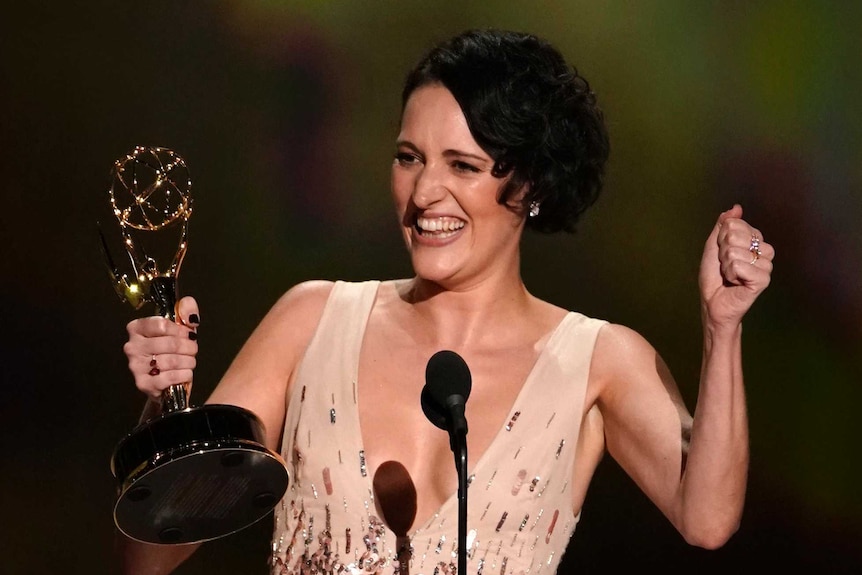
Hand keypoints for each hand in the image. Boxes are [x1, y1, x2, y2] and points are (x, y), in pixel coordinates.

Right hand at [123, 296, 199, 398]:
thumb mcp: (180, 328)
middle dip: (188, 347)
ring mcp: (136, 366)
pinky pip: (171, 377)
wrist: (166, 381)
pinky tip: (185, 373)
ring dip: (188, 361)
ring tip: (189, 361)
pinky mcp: (144, 383)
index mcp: (137, 328)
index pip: (161, 325)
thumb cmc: (172, 352)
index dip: (180, 330)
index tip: (188, 334)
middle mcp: (132, 346)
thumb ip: (186, 312)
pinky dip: (184, 375)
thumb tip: (189, 310)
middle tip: (192, 350)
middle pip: (169, 344)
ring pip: (172, 361)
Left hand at [699, 204, 773, 328]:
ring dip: (726, 265)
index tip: (722, 254)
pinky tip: (736, 283)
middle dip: (722, 252)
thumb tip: (736, 208)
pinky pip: (739, 266)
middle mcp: (764, 251)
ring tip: (730, 275)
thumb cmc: (714, 277)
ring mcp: (766, 266)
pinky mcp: (764, 280)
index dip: (721, 239)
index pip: (735, 224)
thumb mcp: (714, 246)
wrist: (713, 302)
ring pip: (735, 252)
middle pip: (735, 235)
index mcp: (754, 241)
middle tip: (726, 266)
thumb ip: (723, 226)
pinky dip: (730, 275)